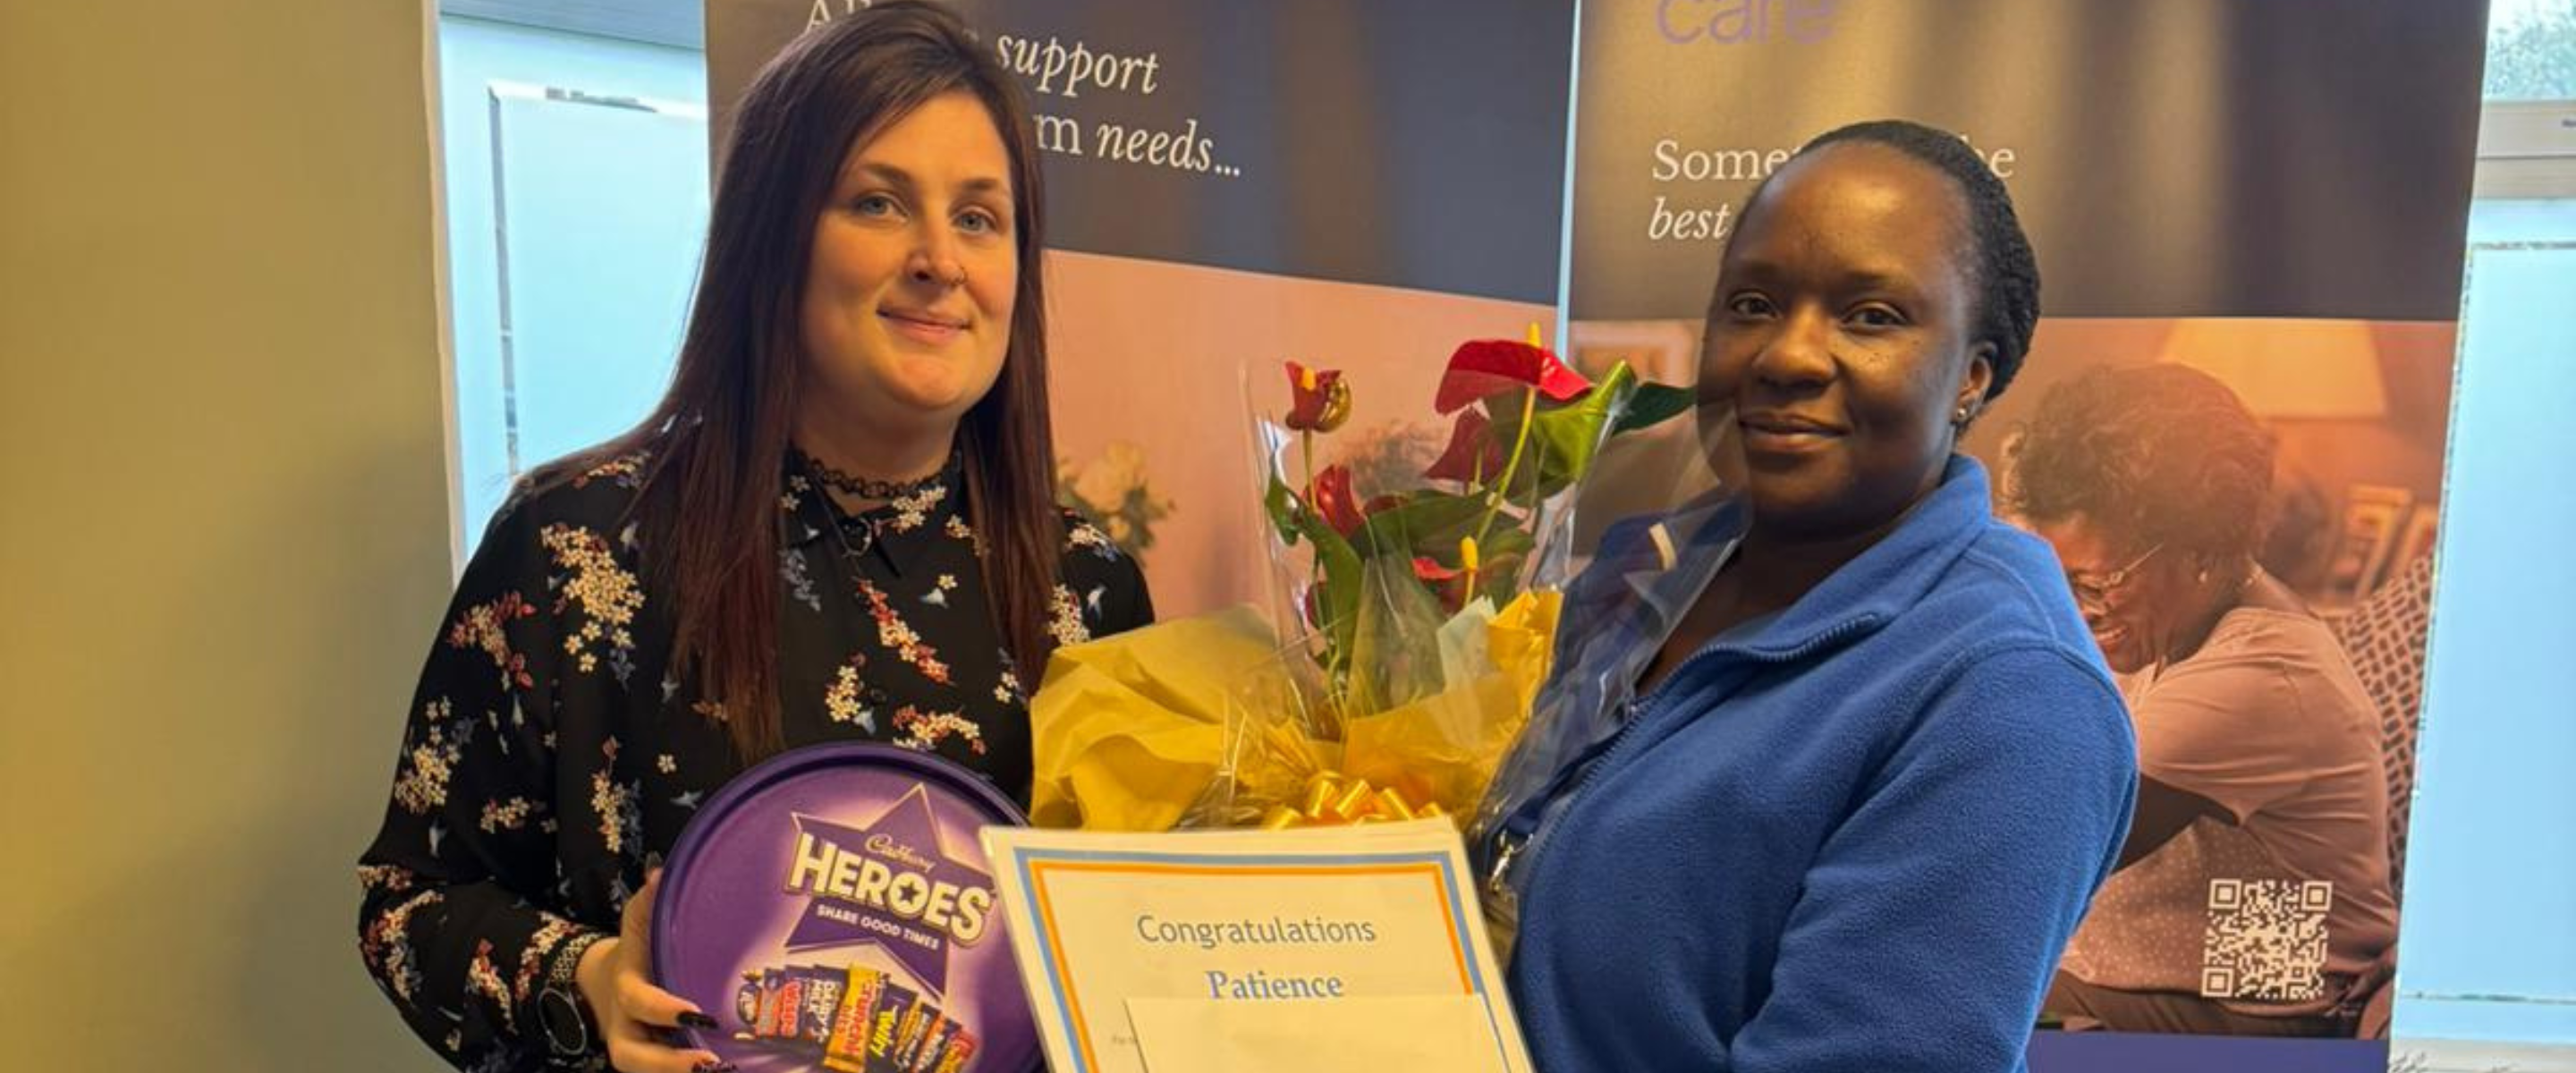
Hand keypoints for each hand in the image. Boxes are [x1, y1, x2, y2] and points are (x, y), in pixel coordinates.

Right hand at [576, 870, 732, 1072]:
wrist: (609, 980)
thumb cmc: (636, 948)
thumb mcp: (637, 920)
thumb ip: (649, 900)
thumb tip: (660, 872)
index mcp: (626, 989)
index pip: (637, 1002)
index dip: (662, 1010)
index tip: (695, 1014)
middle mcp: (627, 1027)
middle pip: (632, 1058)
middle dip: (666, 1064)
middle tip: (707, 1062)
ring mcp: (639, 1048)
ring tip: (722, 1071)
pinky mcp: (654, 1060)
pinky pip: (665, 1072)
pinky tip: (732, 1070)